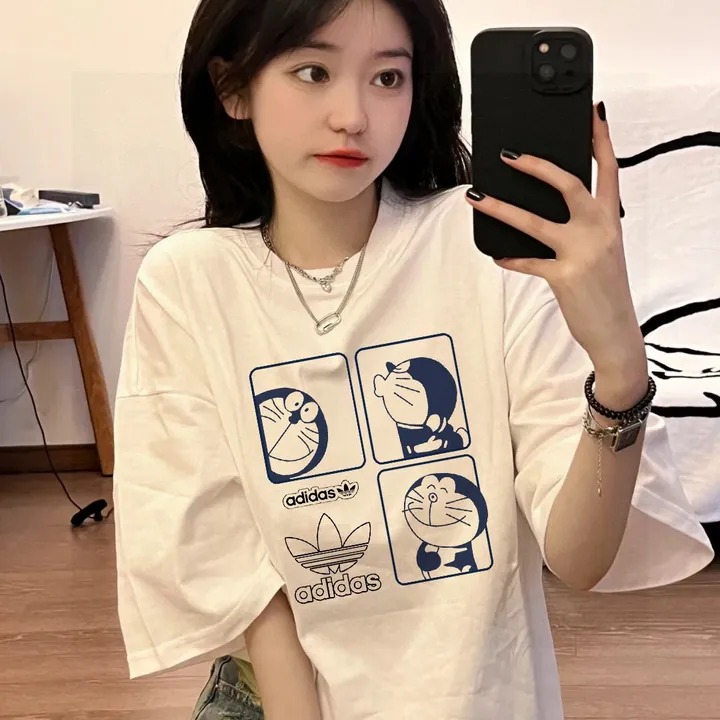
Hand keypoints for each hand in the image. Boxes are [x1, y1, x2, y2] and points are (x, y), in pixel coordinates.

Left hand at [465, 102, 646, 380]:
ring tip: (476, 197)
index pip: (609, 170)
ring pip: (535, 221)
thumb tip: (546, 207)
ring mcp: (583, 252)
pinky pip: (528, 261)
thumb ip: (583, 225)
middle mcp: (600, 229)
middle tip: (507, 155)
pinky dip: (509, 258)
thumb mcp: (603, 249)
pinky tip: (496, 255)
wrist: (616, 330)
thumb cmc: (604, 287)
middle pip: (569, 184)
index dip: (601, 139)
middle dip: (537, 166)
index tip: (592, 112)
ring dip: (501, 208)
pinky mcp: (565, 276)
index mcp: (611, 220)